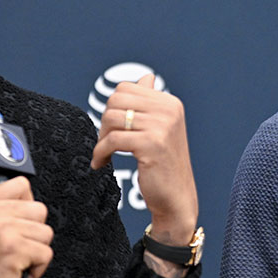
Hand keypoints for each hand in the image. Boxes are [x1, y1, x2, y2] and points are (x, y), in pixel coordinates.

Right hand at [0, 176, 53, 277]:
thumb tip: (29, 202)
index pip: (20, 184)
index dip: (26, 205)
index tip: (19, 222)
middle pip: (39, 209)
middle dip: (34, 232)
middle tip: (16, 247)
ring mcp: (2, 231)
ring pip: (46, 232)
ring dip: (36, 251)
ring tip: (16, 259)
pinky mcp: (14, 250)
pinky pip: (46, 253)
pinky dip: (38, 267)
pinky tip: (19, 271)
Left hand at [91, 74, 198, 249]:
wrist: (176, 199)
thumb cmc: (164, 166)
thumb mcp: (161, 129)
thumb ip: (150, 103)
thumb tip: (146, 78)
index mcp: (170, 103)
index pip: (125, 89)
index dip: (112, 108)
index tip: (111, 130)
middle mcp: (169, 110)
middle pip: (116, 100)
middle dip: (104, 122)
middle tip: (105, 143)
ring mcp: (162, 126)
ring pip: (112, 118)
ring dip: (101, 139)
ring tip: (104, 155)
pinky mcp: (152, 144)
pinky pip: (112, 140)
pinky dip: (101, 152)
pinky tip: (101, 163)